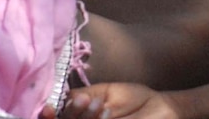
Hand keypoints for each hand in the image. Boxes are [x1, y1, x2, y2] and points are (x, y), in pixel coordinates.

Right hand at [57, 84, 181, 118]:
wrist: (161, 107)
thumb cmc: (133, 100)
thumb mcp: (104, 93)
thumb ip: (81, 95)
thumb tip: (58, 96)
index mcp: (80, 117)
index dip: (47, 116)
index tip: (48, 107)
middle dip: (71, 114)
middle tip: (86, 100)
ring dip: (85, 117)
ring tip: (99, 104)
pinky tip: (107, 112)